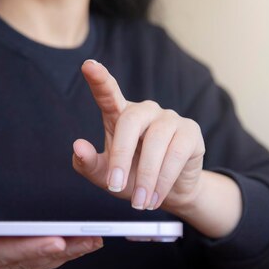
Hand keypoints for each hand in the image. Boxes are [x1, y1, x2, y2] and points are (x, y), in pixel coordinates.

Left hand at [74, 59, 205, 212]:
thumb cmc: (131, 178)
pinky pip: (176, 154)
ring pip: (156, 142)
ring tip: (139, 202)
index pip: (107, 93)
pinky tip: (155, 197)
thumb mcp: (105, 177)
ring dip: (146, 176)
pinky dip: (164, 180)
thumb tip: (78, 147)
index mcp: (118, 115)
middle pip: (130, 121)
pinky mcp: (190, 132)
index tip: (88, 66)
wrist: (167, 194)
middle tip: (114, 186)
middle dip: (120, 156)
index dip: (99, 79)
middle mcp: (144, 111)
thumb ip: (89, 164)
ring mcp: (168, 118)